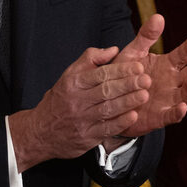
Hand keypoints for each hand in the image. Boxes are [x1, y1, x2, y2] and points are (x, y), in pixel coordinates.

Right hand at [9, 48, 150, 170]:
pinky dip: (121, 122)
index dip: (120, 70)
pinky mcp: (86, 137)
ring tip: (144, 95)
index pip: (99, 74)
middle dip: (128, 84)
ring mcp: (81, 120)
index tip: (137, 66)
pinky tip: (133, 115)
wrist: (40, 132)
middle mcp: (76, 101)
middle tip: (146, 79)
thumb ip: (90, 60)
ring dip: (128, 102)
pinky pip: (106, 128)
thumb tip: (113, 50)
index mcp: (72, 83)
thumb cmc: (60, 101)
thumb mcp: (68, 76)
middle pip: (106, 91)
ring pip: (108, 109)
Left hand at [115, 14, 186, 137]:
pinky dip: (179, 112)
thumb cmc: (124, 75)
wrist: (110, 101)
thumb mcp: (132, 53)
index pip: (183, 55)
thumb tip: (158, 16)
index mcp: (168, 65)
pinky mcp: (160, 116)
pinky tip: (182, 107)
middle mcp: (173, 82)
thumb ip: (145, 37)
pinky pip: (173, 116)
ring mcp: (169, 100)